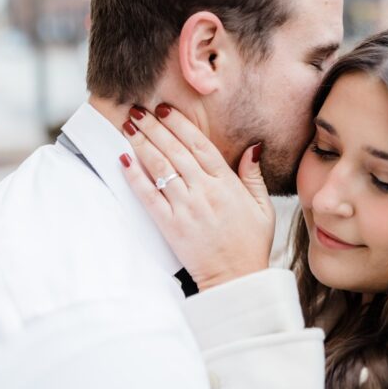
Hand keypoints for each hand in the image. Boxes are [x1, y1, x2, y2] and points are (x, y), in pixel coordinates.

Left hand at [117, 104, 274, 290]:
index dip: (180, 125)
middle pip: (176, 152)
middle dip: (155, 128)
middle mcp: (205, 192)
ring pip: (160, 169)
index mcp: (227, 184)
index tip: (166, 109)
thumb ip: (253, 175)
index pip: (200, 145)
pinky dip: (136, 177)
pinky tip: (125, 161)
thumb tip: (252, 147)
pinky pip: (149, 197)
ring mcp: (186, 208)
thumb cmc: (250, 243)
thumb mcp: (262, 206)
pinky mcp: (171, 226)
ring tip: (128, 126)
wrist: (236, 279)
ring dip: (142, 145)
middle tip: (138, 110)